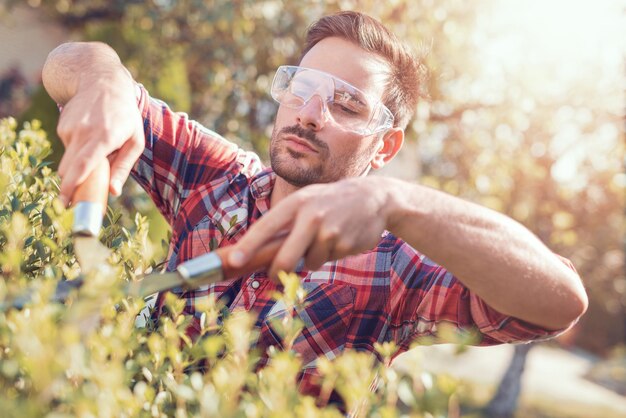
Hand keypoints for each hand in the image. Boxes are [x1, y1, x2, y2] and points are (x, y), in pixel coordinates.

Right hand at [43, 42, 143, 204]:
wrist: (102, 82)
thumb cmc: (125, 115)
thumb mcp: (135, 140)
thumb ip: (123, 167)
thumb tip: (113, 192)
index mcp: (104, 137)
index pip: (83, 165)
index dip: (72, 185)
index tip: (65, 201)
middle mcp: (84, 132)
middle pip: (69, 169)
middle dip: (72, 185)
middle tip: (80, 196)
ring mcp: (69, 128)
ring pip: (68, 161)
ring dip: (79, 165)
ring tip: (97, 150)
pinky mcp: (62, 126)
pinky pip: (67, 149)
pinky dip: (77, 151)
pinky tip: (89, 136)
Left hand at [228, 177, 392, 279]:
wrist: (373, 198)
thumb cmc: (329, 202)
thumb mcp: (306, 201)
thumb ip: (286, 223)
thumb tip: (257, 253)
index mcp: (296, 202)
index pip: (265, 226)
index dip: (248, 245)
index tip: (233, 260)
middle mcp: (311, 215)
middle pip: (284, 257)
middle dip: (276, 271)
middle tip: (273, 274)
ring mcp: (330, 231)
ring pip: (308, 263)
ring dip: (311, 258)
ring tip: (324, 239)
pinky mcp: (345, 245)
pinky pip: (327, 261)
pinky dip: (329, 256)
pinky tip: (339, 239)